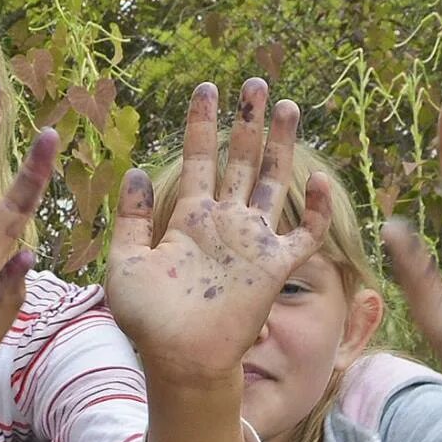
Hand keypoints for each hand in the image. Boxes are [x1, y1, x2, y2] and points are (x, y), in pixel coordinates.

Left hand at [105, 78, 332, 385]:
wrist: (178, 359)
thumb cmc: (147, 320)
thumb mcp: (124, 264)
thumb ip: (130, 219)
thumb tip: (135, 172)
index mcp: (188, 219)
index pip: (200, 159)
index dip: (204, 124)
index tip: (207, 88)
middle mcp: (223, 224)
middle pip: (240, 160)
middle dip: (248, 121)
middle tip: (256, 82)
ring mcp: (252, 243)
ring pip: (272, 183)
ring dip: (280, 146)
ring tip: (287, 105)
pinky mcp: (274, 267)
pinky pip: (304, 233)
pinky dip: (315, 209)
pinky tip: (317, 179)